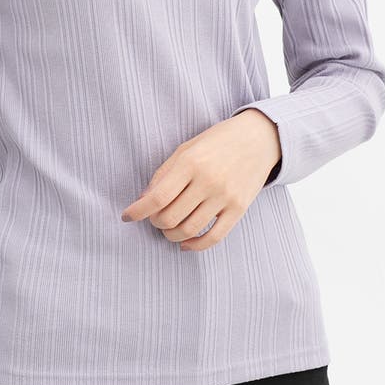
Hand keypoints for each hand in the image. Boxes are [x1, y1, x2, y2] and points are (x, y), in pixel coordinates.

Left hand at [119, 109, 280, 251]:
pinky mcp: (239, 209)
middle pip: (170, 217)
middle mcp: (208, 181)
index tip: (127, 216)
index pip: (157, 197)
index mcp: (190, 163)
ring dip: (171, 235)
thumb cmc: (216, 142)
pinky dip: (195, 245)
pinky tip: (185, 243)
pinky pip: (214, 237)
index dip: (138, 211)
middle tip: (154, 218)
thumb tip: (142, 200)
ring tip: (168, 229)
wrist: (258, 139)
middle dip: (155, 222)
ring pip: (189, 230)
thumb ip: (163, 174)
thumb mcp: (186, 149)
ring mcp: (225, 197)